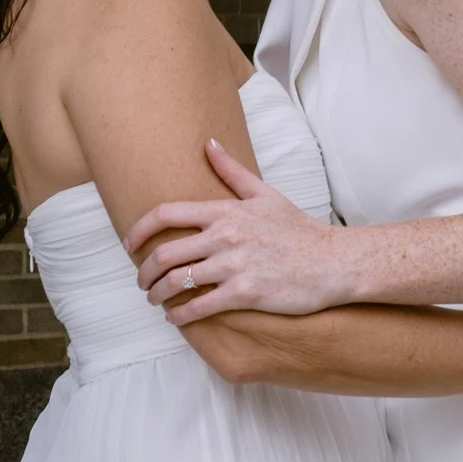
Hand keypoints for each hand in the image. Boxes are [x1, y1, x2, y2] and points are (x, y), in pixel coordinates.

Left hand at [124, 140, 348, 322]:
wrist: (333, 261)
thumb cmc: (299, 229)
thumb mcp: (265, 194)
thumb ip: (232, 171)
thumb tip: (208, 143)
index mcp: (225, 211)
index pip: (166, 214)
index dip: (139, 229)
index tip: (129, 243)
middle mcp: (225, 236)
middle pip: (165, 253)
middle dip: (144, 271)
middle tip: (141, 281)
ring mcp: (234, 265)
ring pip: (177, 282)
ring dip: (157, 295)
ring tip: (155, 300)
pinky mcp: (245, 293)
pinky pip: (199, 307)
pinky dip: (180, 315)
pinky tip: (176, 317)